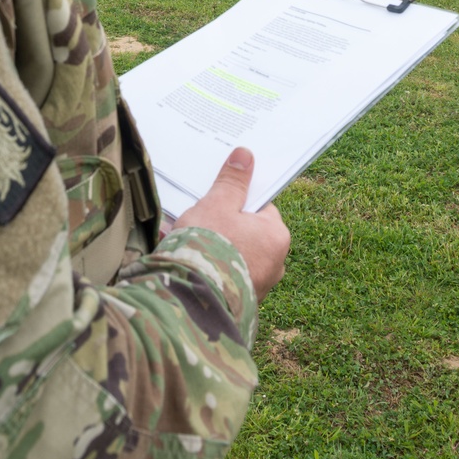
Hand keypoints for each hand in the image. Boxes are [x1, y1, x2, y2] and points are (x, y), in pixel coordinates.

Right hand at [172, 147, 289, 301]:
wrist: (192, 301)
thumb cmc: (209, 247)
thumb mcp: (217, 204)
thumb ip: (232, 182)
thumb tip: (245, 155)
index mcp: (276, 236)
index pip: (260, 207)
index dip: (237, 199)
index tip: (218, 197)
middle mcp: (275, 263)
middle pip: (247, 231)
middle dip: (222, 224)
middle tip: (196, 218)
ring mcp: (259, 286)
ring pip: (234, 254)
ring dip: (212, 246)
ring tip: (182, 239)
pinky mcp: (240, 303)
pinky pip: (224, 275)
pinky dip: (209, 267)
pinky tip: (185, 261)